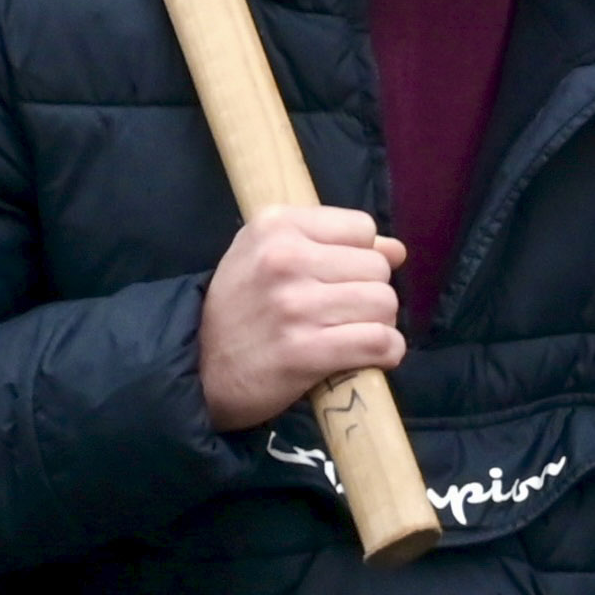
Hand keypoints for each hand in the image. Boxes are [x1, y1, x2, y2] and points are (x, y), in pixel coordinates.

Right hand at [198, 206, 406, 432]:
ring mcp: (294, 306)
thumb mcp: (269, 257)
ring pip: (383, 304)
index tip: (340, 279)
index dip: (360, 256)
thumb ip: (332, 245)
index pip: (361, 228)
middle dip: (371, 294)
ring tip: (354, 335)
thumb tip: (397, 249)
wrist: (197, 368)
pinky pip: (378, 342)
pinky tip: (373, 356)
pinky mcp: (303, 351)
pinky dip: (387, 351)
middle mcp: (283, 259)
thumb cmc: (241, 308)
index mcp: (275, 226)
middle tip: (345, 314)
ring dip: (380, 324)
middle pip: (377, 268)